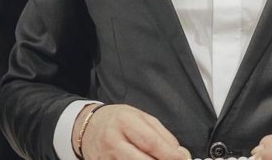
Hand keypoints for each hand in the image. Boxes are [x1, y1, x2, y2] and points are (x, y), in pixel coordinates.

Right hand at [72, 103, 190, 159]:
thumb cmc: (117, 120)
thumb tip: (178, 151)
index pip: (151, 142)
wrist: (88, 127)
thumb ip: (160, 132)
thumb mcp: (139, 116)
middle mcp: (113, 141)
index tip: (182, 158)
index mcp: (125, 121)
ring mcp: (106, 158)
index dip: (169, 154)